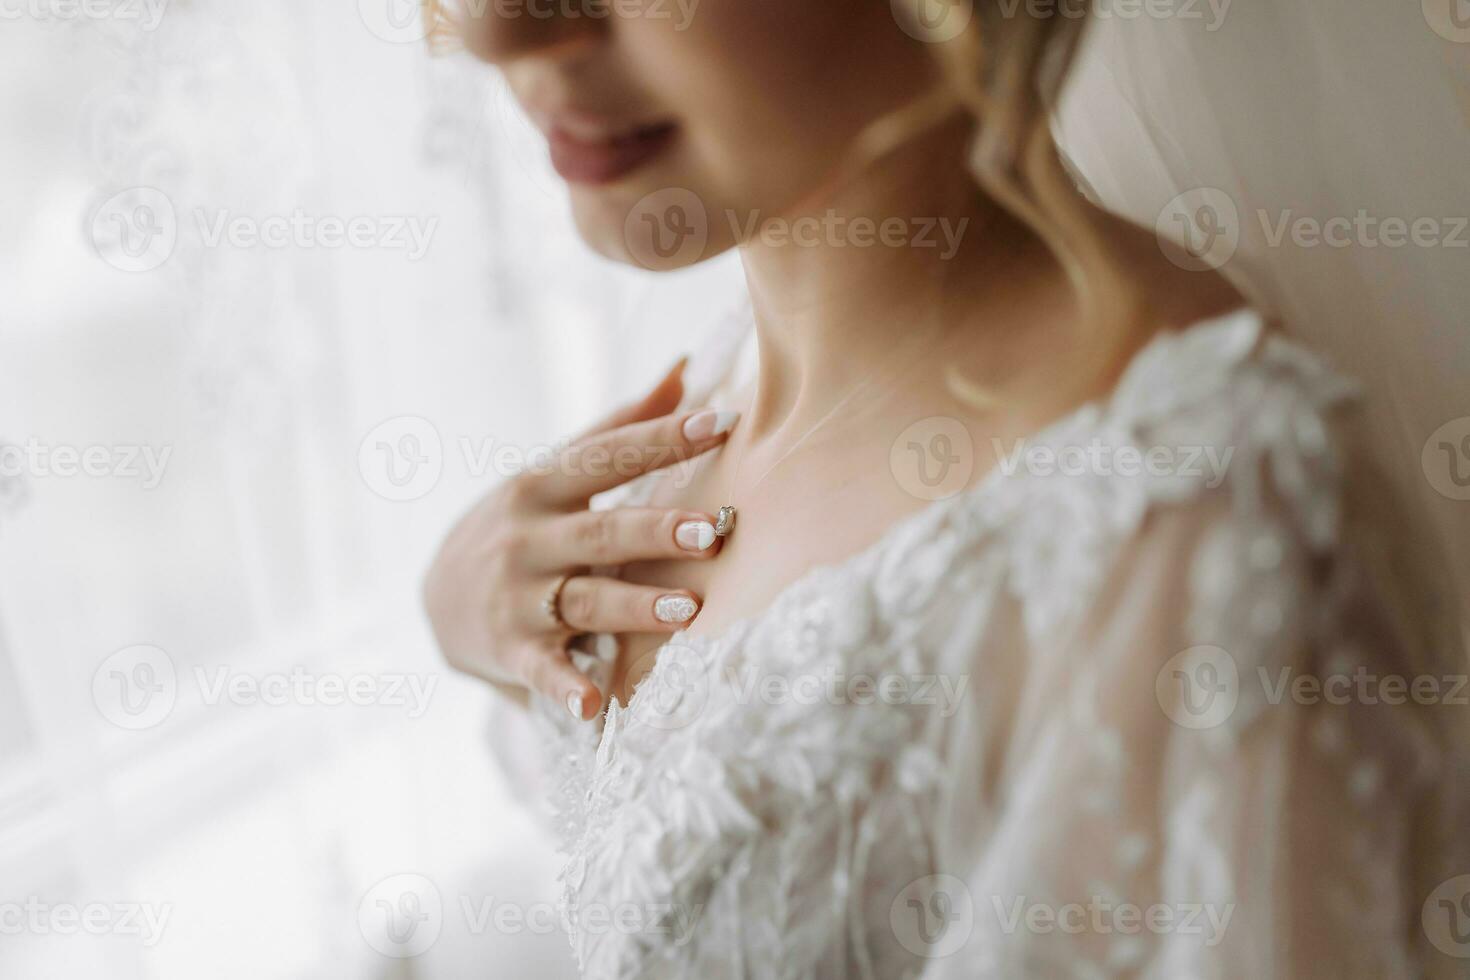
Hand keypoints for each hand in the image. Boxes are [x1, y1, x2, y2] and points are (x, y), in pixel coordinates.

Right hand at [423, 359, 737, 719]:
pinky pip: (544, 671)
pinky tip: (596, 705)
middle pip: (602, 532)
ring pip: (585, 600)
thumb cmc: (520, 524)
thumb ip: (619, 425)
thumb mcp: (554, 470)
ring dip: (635, 607)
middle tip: (717, 530)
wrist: (436, 596)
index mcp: (544, 486)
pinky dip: (567, 688)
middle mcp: (530, 538)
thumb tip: (683, 367)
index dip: (662, 439)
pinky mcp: (512, 651)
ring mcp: (520, 597)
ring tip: (688, 609)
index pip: (608, 456)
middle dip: (658, 531)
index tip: (719, 423)